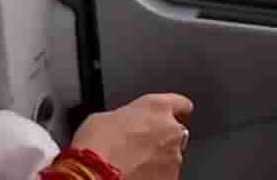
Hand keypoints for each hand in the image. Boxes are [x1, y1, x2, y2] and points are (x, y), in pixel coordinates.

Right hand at [70, 93, 193, 179]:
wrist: (96, 176)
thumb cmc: (96, 147)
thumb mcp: (102, 119)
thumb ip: (123, 117)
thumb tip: (119, 124)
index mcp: (157, 107)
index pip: (180, 103)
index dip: (174, 109)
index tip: (171, 114)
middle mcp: (171, 130)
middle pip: (174, 132)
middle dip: (161, 138)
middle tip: (138, 146)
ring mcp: (173, 157)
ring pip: (171, 156)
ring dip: (157, 159)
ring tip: (132, 164)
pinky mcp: (171, 179)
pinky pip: (165, 175)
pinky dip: (154, 175)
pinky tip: (135, 175)